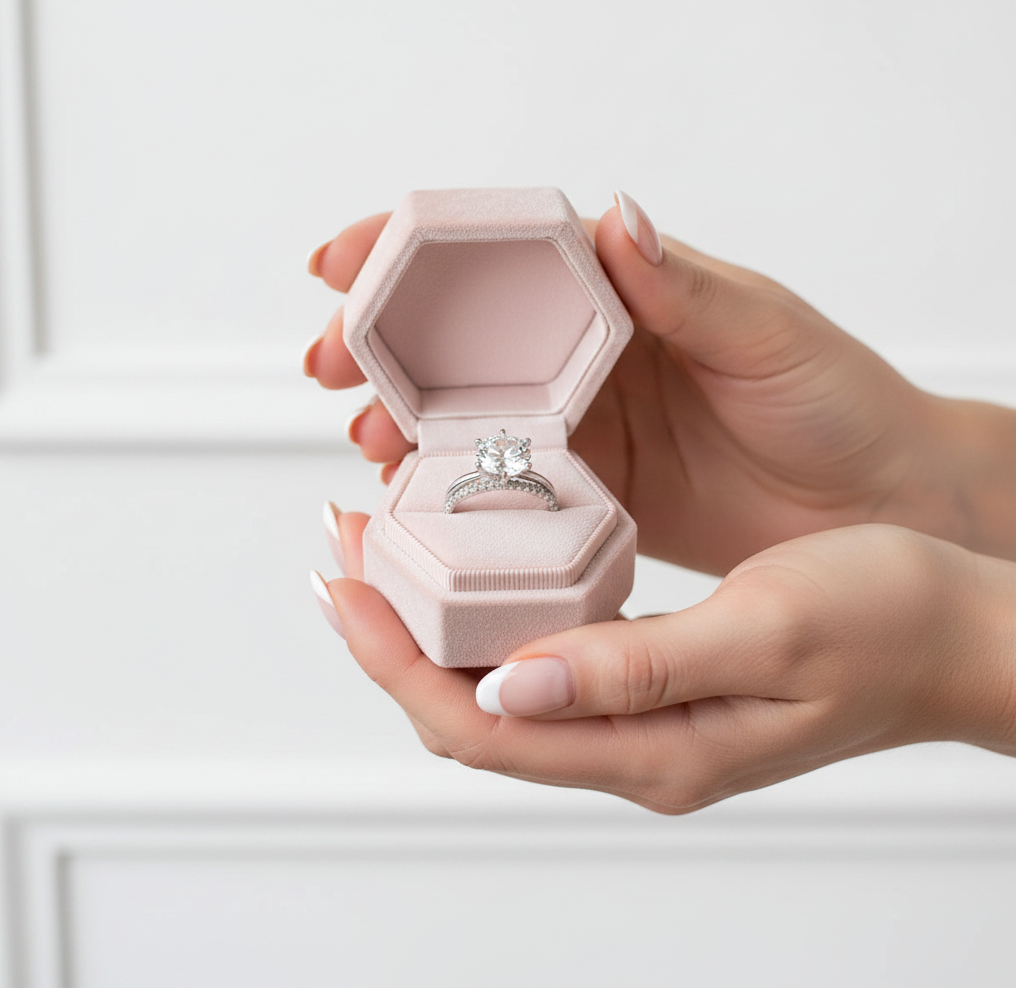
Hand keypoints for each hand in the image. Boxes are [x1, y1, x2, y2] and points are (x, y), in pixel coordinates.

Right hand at [303, 194, 1015, 572]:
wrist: (867, 502)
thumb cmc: (831, 400)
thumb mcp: (761, 331)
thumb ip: (684, 285)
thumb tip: (616, 217)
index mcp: (616, 295)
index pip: (498, 256)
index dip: (409, 249)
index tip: (341, 260)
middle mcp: (581, 356)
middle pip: (457, 338)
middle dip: (378, 343)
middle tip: (326, 365)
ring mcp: (576, 427)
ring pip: (463, 416)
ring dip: (400, 422)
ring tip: (367, 442)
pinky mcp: (584, 494)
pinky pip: (501, 489)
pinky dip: (450, 492)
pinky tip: (414, 501)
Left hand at [314, 514, 1015, 813]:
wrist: (962, 634)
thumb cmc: (886, 619)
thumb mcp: (763, 628)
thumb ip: (635, 667)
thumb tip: (506, 685)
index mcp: (653, 745)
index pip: (478, 723)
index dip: (393, 656)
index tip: (342, 580)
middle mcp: (636, 746)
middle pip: (470, 711)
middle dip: (393, 636)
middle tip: (345, 549)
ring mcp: (647, 721)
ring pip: (500, 688)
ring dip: (434, 624)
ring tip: (389, 549)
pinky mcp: (660, 686)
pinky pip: (547, 663)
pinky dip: (494, 615)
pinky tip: (479, 566)